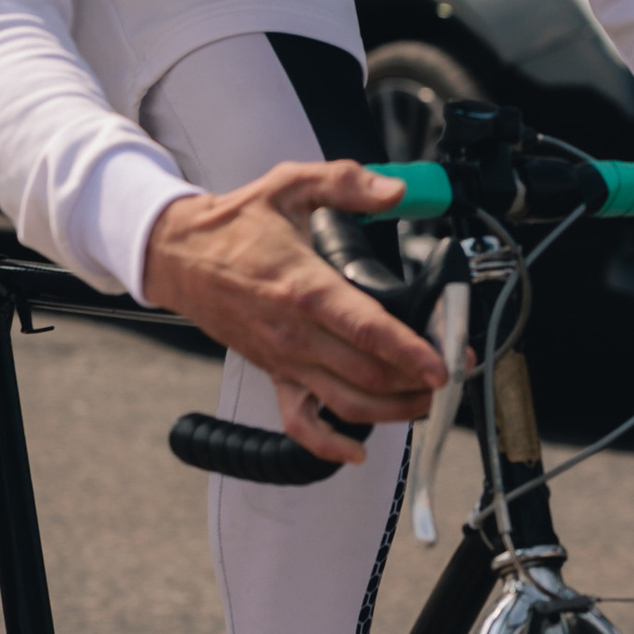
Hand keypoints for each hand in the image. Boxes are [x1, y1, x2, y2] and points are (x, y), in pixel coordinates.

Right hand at [142, 161, 444, 465]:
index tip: (445, 362)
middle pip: (369, 374)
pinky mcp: (274, 372)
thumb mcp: (290, 184)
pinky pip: (300, 422)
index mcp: (305, 286)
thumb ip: (347, 182)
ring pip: (347, 403)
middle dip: (420, 381)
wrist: (178, 256)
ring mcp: (285, 359)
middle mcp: (296, 333)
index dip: (411, 351)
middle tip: (455, 373)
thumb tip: (396, 190)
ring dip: (393, 410)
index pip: (367, 329)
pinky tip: (357, 451)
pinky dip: (329, 445)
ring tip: (429, 400)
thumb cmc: (233, 224)